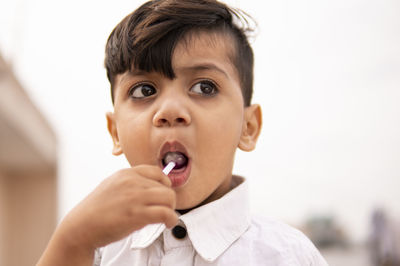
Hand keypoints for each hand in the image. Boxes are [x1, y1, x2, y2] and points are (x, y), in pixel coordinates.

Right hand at [37, 165, 177, 264]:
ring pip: (169, 198)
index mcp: (126, 174)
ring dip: (171, 209)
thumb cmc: (96, 210)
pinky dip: (172, 219)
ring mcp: (135, 197)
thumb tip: (152, 188)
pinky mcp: (137, 214)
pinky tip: (168, 223)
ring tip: (166, 218)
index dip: (165, 183)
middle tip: (164, 210)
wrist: (80, 227)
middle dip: (168, 200)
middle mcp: (132, 182)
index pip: (156, 171)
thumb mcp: (112, 186)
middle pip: (166, 187)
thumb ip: (130, 183)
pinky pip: (166, 213)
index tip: (164, 193)